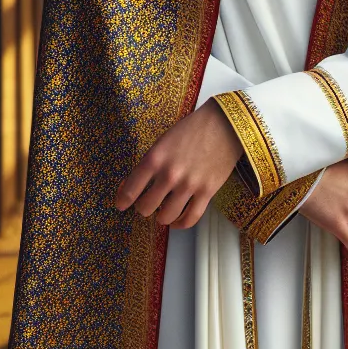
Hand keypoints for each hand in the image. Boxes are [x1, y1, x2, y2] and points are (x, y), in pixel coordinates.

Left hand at [114, 100, 244, 228]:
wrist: (225, 124)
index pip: (129, 190)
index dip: (122, 201)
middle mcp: (170, 174)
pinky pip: (190, 218)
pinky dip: (181, 224)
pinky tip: (177, 221)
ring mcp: (189, 185)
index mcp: (154, 159)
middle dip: (144, 207)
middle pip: (145, 208)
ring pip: (165, 217)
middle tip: (148, 203)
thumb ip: (150, 164)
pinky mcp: (208, 191)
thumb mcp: (163, 141)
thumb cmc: (192, 129)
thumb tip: (135, 186)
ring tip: (164, 211)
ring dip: (161, 217)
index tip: (122, 204)